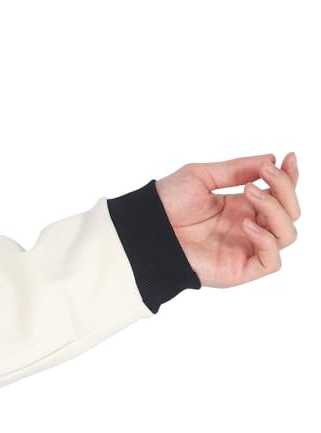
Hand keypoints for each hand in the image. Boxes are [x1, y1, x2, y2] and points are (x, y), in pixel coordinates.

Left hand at [155, 152, 300, 287]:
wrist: (146, 226)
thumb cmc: (167, 202)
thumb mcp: (202, 176)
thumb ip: (236, 169)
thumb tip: (271, 158)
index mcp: (240, 207)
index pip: (279, 195)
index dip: (290, 178)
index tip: (289, 157)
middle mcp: (246, 227)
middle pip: (289, 213)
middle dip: (286, 189)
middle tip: (265, 173)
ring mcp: (244, 249)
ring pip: (286, 235)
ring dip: (277, 210)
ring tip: (250, 193)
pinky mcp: (239, 270)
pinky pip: (272, 261)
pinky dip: (267, 240)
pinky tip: (246, 223)